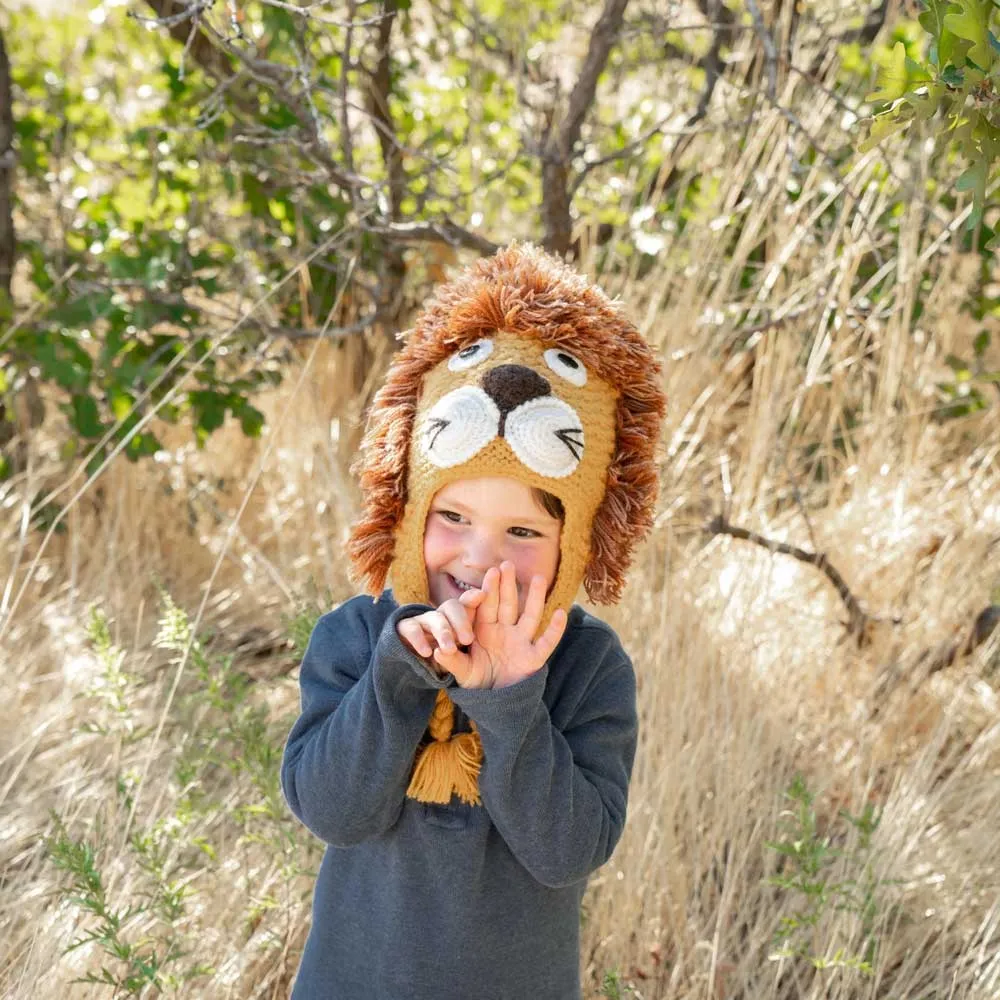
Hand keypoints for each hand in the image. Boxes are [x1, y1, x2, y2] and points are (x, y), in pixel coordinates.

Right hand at [397, 590, 487, 671]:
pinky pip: (411, 628)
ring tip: (449, 649)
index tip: (481, 595)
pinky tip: (427, 652)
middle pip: (452, 606)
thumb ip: (466, 647)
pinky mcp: (405, 629)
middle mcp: (443, 616)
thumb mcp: (467, 662)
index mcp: (461, 620)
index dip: (472, 598)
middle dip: (461, 620)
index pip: (468, 603)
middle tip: (468, 640)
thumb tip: (469, 636)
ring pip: (434, 617)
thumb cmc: (450, 665)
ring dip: (442, 632)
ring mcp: (424, 621)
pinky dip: (419, 639)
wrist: (420, 680)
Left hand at [437, 561, 566, 689]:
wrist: (494, 703)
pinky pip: (546, 642)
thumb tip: (437, 652)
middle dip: (508, 585)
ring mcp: (520, 643)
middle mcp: (505, 632)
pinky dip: (554, 630)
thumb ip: (452, 661)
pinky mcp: (533, 659)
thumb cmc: (476, 683)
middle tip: (508, 564)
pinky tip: (561, 613)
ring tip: (539, 578)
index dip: (490, 590)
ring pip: (530, 616)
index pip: (487, 606)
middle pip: (508, 605)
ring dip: (535, 598)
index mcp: (485, 631)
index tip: (491, 573)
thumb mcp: (462, 672)